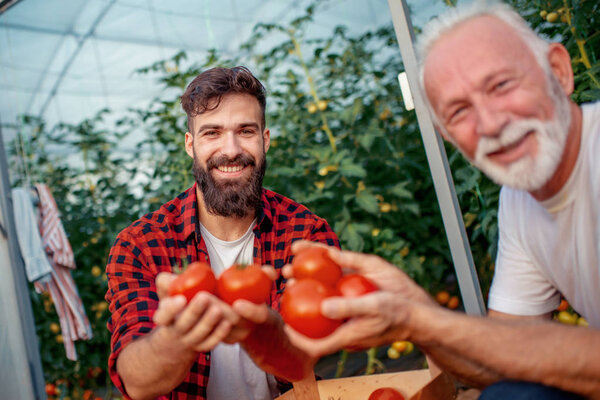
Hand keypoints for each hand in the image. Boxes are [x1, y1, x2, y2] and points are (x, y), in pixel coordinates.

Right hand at [153, 272, 240, 351]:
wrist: (179, 334)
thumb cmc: (176, 306)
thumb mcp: (167, 294)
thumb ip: (167, 283)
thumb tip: (174, 278)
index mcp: (164, 318)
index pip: (163, 316)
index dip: (171, 309)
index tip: (181, 298)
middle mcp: (175, 332)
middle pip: (183, 325)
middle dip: (194, 311)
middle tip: (205, 297)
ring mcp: (189, 341)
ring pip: (198, 335)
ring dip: (208, 322)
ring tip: (217, 309)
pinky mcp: (203, 345)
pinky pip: (210, 343)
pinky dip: (218, 334)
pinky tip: (227, 323)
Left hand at [281, 241, 436, 357]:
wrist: (418, 310)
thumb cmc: (398, 313)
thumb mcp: (374, 308)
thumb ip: (349, 307)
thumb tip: (323, 307)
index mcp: (345, 334)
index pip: (316, 343)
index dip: (297, 339)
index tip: (281, 326)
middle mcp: (343, 321)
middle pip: (313, 315)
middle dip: (294, 303)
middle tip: (283, 284)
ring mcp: (348, 307)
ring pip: (321, 295)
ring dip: (304, 282)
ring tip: (289, 268)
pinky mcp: (355, 293)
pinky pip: (334, 283)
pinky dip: (323, 271)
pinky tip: (315, 257)